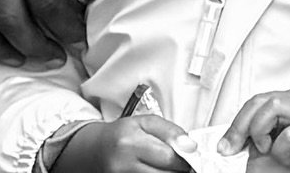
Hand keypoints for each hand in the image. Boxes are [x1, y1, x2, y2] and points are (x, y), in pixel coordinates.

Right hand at [57, 118, 191, 172]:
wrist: (94, 152)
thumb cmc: (121, 135)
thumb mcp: (144, 123)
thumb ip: (169, 130)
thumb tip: (189, 145)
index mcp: (130, 142)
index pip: (168, 156)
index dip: (186, 159)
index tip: (195, 158)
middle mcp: (123, 164)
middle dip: (180, 170)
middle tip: (188, 166)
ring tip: (174, 168)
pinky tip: (161, 171)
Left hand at [221, 90, 289, 172]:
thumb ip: (270, 139)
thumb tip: (241, 147)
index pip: (258, 100)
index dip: (236, 121)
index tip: (225, 144)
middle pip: (261, 99)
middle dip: (238, 125)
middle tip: (230, 148)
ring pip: (272, 106)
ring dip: (259, 131)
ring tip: (265, 148)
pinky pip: (289, 135)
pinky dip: (281, 150)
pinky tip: (289, 157)